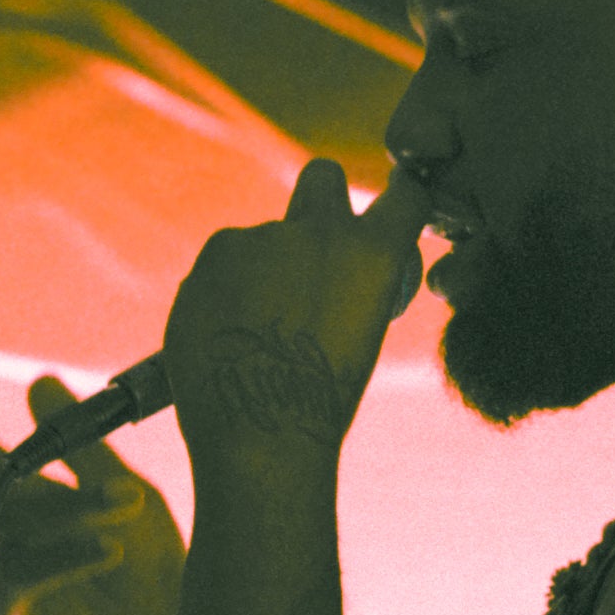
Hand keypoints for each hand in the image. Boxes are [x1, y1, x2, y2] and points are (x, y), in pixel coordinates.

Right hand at [0, 376, 186, 614]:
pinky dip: (62, 560)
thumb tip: (36, 381)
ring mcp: (5, 591)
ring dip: (67, 512)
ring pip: (3, 533)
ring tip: (128, 505)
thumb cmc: (153, 586)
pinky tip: (110, 550)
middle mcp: (6, 546)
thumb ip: (86, 450)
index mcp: (29, 508)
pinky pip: (19, 586)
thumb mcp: (130, 503)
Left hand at [161, 158, 430, 486]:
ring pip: (260, 240)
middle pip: (323, 177)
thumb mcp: (359, 333)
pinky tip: (226, 340)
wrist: (259, 437)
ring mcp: (257, 240)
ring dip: (260, 271)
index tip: (388, 213)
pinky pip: (220, 267)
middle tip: (311, 251)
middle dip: (322, 198)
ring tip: (257, 338)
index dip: (399, 200)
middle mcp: (317, 231)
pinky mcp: (209, 260)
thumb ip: (345, 281)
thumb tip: (316, 267)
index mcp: (372, 253)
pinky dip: (223, 293)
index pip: (405, 194)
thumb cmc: (318, 403)